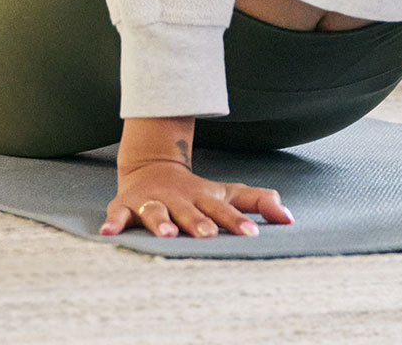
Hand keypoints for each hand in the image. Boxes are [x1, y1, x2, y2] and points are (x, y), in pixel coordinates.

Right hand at [101, 158, 294, 237]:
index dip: (237, 221)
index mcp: (205, 198)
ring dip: (160, 222)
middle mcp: (179, 199)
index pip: (224, 210)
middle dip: (199, 223)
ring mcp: (153, 201)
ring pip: (156, 211)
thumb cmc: (197, 192)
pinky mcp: (126, 205)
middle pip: (191, 211)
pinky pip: (119, 215)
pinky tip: (109, 234)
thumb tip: (292, 219)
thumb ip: (259, 202)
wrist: (152, 166)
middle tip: (208, 235)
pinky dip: (113, 223)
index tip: (252, 233)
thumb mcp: (228, 193)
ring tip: (166, 235)